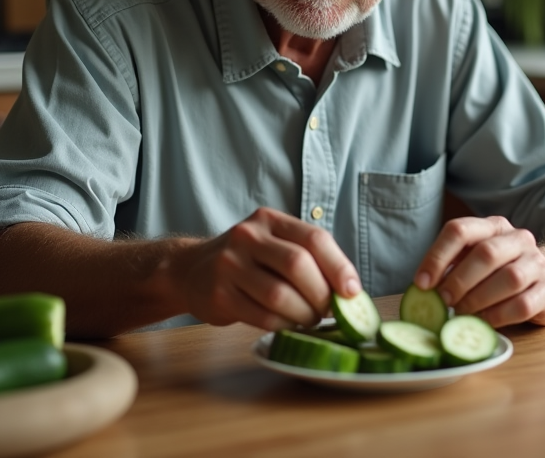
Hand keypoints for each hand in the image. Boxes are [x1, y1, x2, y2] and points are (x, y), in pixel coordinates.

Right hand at [172, 207, 360, 331]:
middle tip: (330, 311)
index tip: (353, 291)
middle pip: (298, 265)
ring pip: (280, 295)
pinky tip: (289, 324)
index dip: (339, 267)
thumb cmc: (247, 260)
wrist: (191, 270)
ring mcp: (229, 265)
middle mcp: (247, 236)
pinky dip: (284, 325)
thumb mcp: (273, 243)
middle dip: (322, 294)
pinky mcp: (219, 295)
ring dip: (304, 314)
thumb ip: (307, 257)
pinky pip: (262, 316)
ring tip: (311, 319)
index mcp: (269, 219)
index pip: (314, 238)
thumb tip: (350, 291)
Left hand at [414, 216, 544, 327]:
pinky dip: (498, 317)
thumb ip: (451, 270)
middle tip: (442, 302)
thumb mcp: (475, 261)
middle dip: (459, 280)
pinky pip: (523, 304)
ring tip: (460, 315)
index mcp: (493, 227)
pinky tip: (483, 324)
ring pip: (509, 278)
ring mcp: (538, 264)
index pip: (460, 230)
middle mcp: (518, 239)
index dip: (437, 256)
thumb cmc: (500, 273)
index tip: (421, 284)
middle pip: (486, 253)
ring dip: (478, 300)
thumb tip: (421, 292)